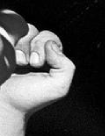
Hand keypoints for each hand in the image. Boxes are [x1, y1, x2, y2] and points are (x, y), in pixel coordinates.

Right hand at [0, 21, 74, 135]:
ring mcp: (13, 47)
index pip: (50, 38)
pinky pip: (6, 29)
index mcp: (47, 59)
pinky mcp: (1, 45)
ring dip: (20, 45)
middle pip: (36, 31)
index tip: (37, 65)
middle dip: (34, 46)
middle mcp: (30, 50)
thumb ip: (66, 66)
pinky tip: (7, 56)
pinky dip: (8, 40)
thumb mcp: (59, 86)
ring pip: (20, 29)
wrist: (3, 103)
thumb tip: (51, 45)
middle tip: (29, 64)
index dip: (45, 46)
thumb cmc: (29, 97)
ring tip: (17, 63)